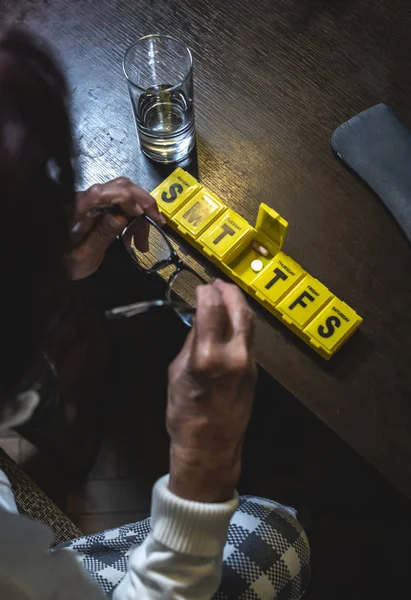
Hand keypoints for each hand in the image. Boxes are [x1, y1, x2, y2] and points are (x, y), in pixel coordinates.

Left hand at [65, 177, 164, 279]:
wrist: (51, 267)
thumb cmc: (64, 264)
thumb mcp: (84, 256)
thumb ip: (102, 235)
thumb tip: (121, 216)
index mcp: (78, 210)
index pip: (105, 192)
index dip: (128, 199)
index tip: (142, 215)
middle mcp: (86, 200)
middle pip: (120, 187)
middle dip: (143, 203)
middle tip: (158, 223)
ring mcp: (92, 203)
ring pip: (124, 196)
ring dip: (139, 215)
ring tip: (142, 242)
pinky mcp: (97, 209)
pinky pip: (119, 206)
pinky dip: (131, 219)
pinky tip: (133, 238)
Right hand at [167, 280, 256, 502]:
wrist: (210, 446)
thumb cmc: (184, 412)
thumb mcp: (177, 372)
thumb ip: (192, 342)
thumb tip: (200, 319)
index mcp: (208, 356)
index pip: (212, 308)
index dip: (206, 292)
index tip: (200, 287)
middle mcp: (234, 355)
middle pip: (239, 310)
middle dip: (229, 292)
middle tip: (218, 284)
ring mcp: (249, 363)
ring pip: (249, 323)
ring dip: (238, 305)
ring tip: (226, 296)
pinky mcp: (255, 371)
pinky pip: (249, 339)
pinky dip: (240, 324)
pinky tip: (230, 322)